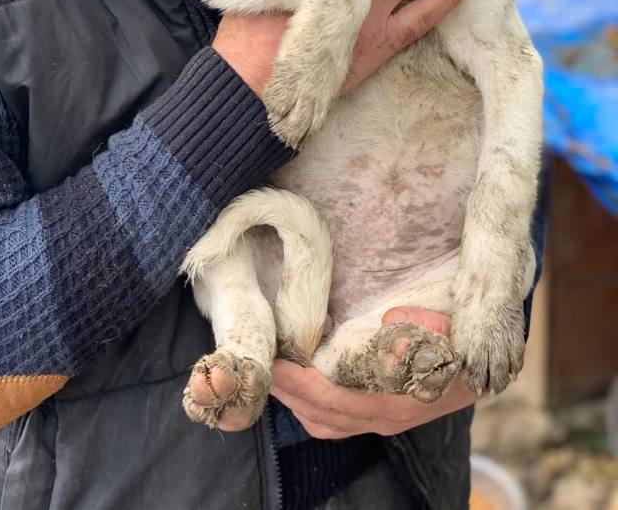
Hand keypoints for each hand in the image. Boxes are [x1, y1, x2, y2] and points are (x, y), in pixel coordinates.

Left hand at [270, 307, 477, 438]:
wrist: (486, 365)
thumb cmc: (461, 341)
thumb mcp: (450, 327)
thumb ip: (422, 326)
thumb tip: (389, 321)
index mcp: (396, 400)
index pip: (334, 399)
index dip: (300, 385)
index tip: (273, 365)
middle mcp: (384, 418)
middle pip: (321, 415)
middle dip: (287, 393)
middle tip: (259, 366)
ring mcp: (381, 421)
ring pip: (324, 423)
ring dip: (295, 401)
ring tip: (273, 375)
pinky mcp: (380, 416)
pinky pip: (335, 422)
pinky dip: (311, 407)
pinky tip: (299, 385)